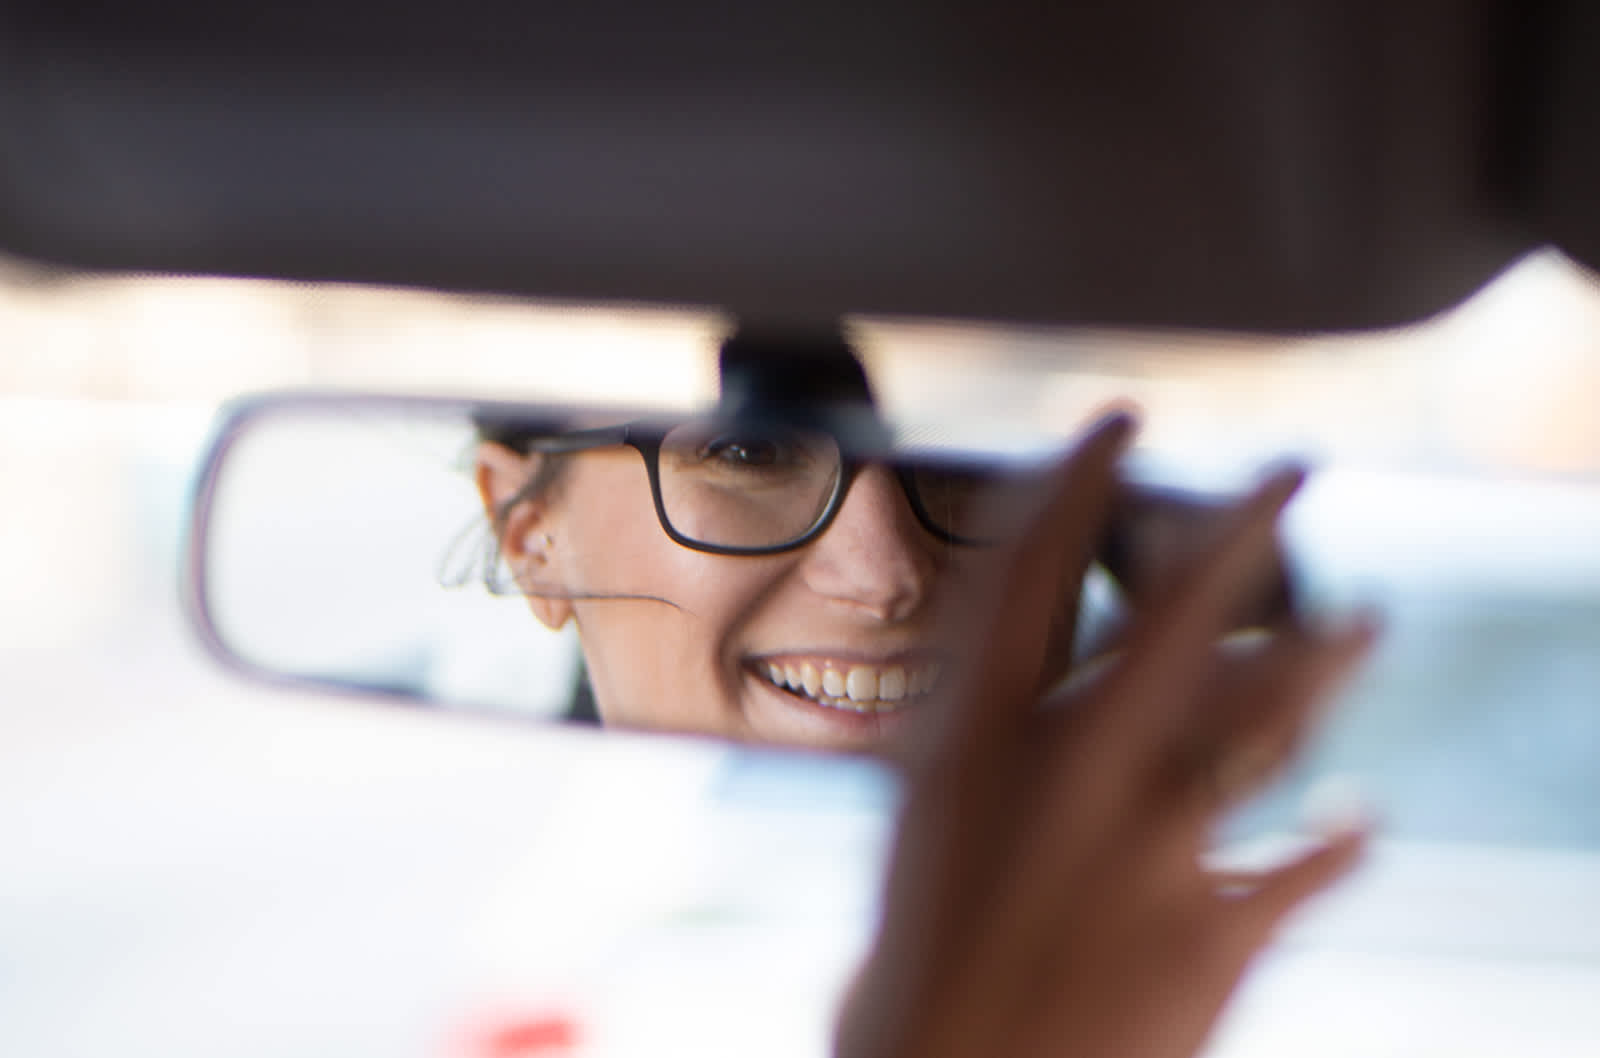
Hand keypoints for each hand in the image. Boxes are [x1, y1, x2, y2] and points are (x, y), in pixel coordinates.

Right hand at [837, 416, 1376, 1057]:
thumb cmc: (912, 979)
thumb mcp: (925, 840)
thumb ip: (990, 762)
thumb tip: (1042, 716)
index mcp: (974, 743)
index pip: (1028, 574)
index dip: (1077, 480)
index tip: (1120, 421)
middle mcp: (1067, 771)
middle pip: (1173, 616)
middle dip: (1244, 529)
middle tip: (1295, 469)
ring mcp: (1149, 844)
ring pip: (1267, 718)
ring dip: (1327, 662)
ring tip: (1367, 621)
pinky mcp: (1216, 924)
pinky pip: (1309, 861)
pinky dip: (1340, 837)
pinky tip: (1359, 818)